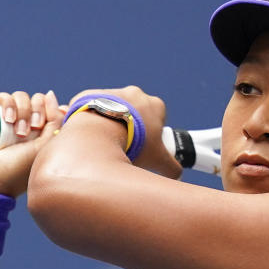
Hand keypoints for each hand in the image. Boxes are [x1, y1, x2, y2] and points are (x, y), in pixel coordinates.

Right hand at [0, 90, 65, 196]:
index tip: (47, 125)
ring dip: (23, 110)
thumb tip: (51, 95)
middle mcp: (26, 127)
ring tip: (17, 131)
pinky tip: (7, 120)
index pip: (54, 109)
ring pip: (22, 97)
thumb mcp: (44, 149)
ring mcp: (7, 121)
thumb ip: (55, 121)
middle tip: (31, 129)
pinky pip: (3, 97)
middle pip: (39, 100)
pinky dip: (8, 104)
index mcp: (42, 136)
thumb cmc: (15, 172)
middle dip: (38, 110)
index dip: (53, 110)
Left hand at [67, 86, 181, 179]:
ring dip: (111, 124)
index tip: (143, 147)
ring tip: (106, 143)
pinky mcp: (91, 94)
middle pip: (135, 113)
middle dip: (131, 128)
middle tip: (125, 146)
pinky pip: (92, 108)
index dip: (152, 135)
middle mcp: (135, 93)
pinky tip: (92, 135)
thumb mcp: (158, 159)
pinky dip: (92, 120)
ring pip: (113, 111)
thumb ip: (172, 167)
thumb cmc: (133, 143)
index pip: (158, 119)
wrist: (99, 134)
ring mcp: (112, 92)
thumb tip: (177, 176)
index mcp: (155, 105)